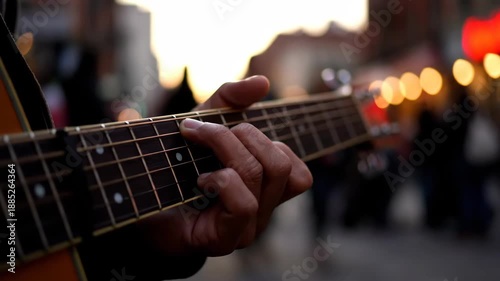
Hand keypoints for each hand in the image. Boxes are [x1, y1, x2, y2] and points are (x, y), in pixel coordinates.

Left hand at [138, 76, 311, 255]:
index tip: (228, 125)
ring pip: (260, 176)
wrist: (134, 198)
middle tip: (204, 131)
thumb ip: (230, 100)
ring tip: (196, 151)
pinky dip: (221, 181)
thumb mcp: (204, 123)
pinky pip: (244, 204)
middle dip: (242, 135)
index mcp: (264, 191)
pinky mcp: (224, 239)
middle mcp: (261, 212)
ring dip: (225, 148)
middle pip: (281, 166)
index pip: (298, 173)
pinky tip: (200, 181)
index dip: (270, 141)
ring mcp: (246, 229)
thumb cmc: (173, 163)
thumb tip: (263, 82)